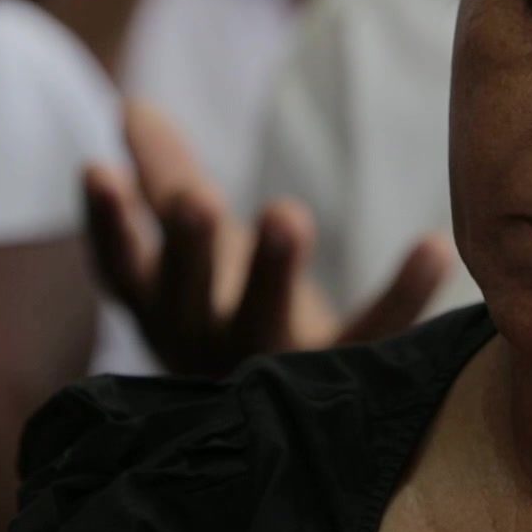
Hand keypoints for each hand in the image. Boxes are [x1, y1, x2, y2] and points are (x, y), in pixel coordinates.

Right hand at [86, 99, 452, 375]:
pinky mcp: (339, 383)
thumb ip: (166, 177)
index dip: (107, 224)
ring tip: (288, 212)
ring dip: (274, 272)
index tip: (98, 170)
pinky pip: (373, 336)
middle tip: (198, 200)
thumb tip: (134, 105)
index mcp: (164, 308)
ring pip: (267, 327)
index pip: (121, 270)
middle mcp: (207, 345)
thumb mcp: (195, 250)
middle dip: (191, 249)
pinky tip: (433, 245)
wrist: (285, 426)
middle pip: (189, 299)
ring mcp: (271, 372)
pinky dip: (405, 293)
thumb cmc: (226, 312)